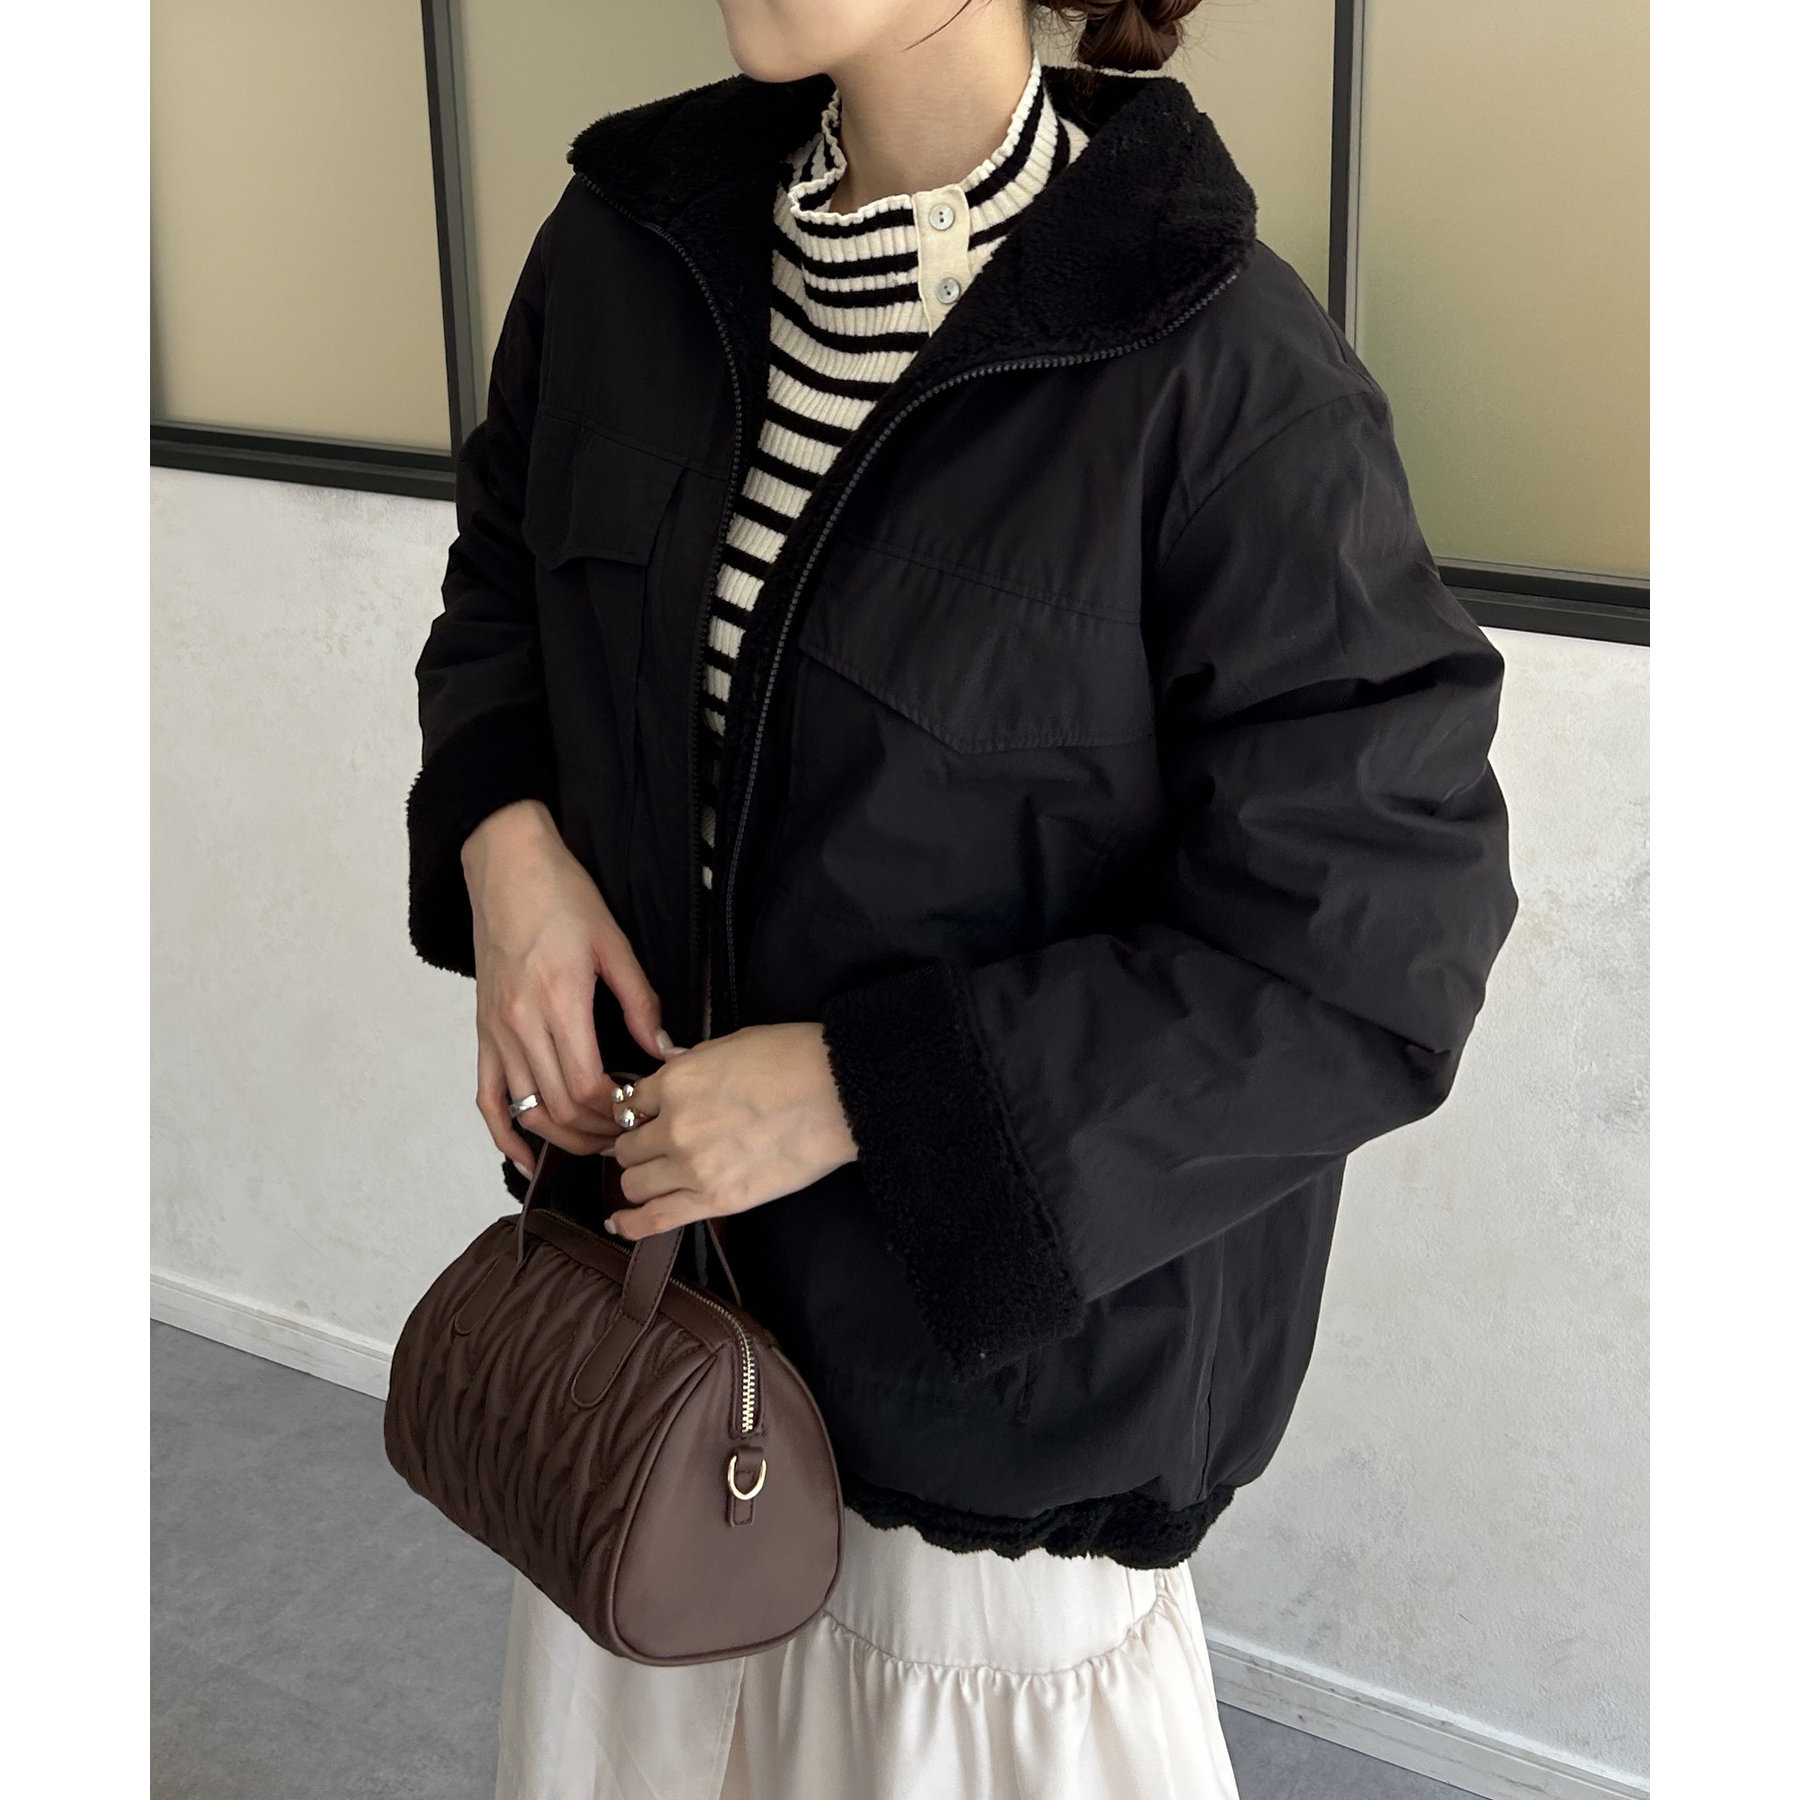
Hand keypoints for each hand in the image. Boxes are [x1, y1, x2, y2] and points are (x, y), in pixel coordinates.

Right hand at [463, 799, 675, 1174]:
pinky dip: (504, 1134)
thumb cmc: (561, 896)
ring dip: (563, 1140)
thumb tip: (667, 1052)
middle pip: (559, 1108)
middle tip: (631, 1135)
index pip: (588, 1085)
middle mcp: (520, 1024)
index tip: (644, 1112)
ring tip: (597, 1144)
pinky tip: (527, 1157)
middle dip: (599, 1132)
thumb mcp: (613, 942)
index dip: (618, 1111)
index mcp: (557, 1001)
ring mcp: (496, 1031)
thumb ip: (641, 1002)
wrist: (506, 866)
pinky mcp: (482, 1032)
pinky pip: (486, 1098)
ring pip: (526, 1112)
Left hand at [605, 1023, 857, 1239]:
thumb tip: (670, 1066)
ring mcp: (692, 1166)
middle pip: (626, 1148)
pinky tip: (619, 1223)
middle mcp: (674, 1125)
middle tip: (653, 1149)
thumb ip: (690, 1062)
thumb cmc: (794, 1059)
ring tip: (655, 1178)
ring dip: (640, 1179)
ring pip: (634, 1183)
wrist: (837, 1093)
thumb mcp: (732, 1043)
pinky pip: (654, 1220)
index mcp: (675, 1081)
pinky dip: (631, 1224)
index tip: (646, 1120)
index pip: (629, 1105)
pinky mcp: (716, 1200)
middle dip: (637, 1147)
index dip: (638, 1114)